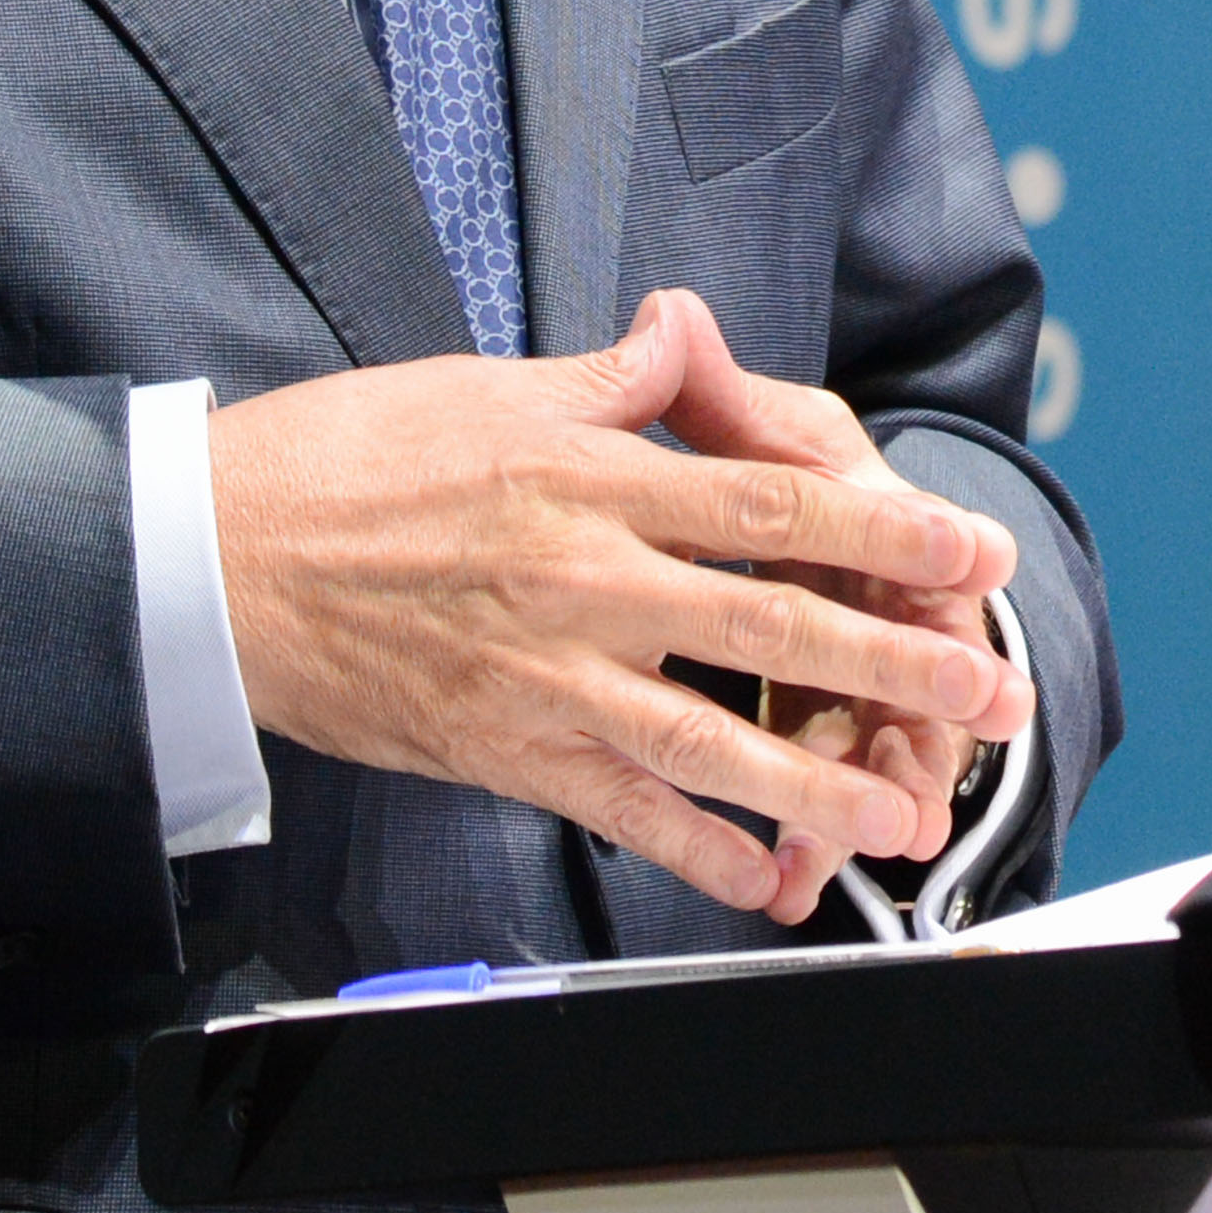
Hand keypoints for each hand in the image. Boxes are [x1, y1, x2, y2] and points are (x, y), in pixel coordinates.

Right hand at [208, 291, 1025, 923]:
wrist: (219, 557)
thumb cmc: (344, 461)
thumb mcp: (488, 388)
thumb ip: (609, 382)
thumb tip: (682, 336)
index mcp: (594, 478)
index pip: (776, 502)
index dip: (890, 531)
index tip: (975, 551)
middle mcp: (587, 578)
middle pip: (775, 624)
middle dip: (900, 664)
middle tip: (992, 693)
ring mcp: (549, 675)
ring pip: (715, 739)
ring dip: (822, 782)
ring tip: (907, 812)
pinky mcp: (504, 748)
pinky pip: (623, 810)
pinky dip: (701, 849)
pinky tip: (770, 876)